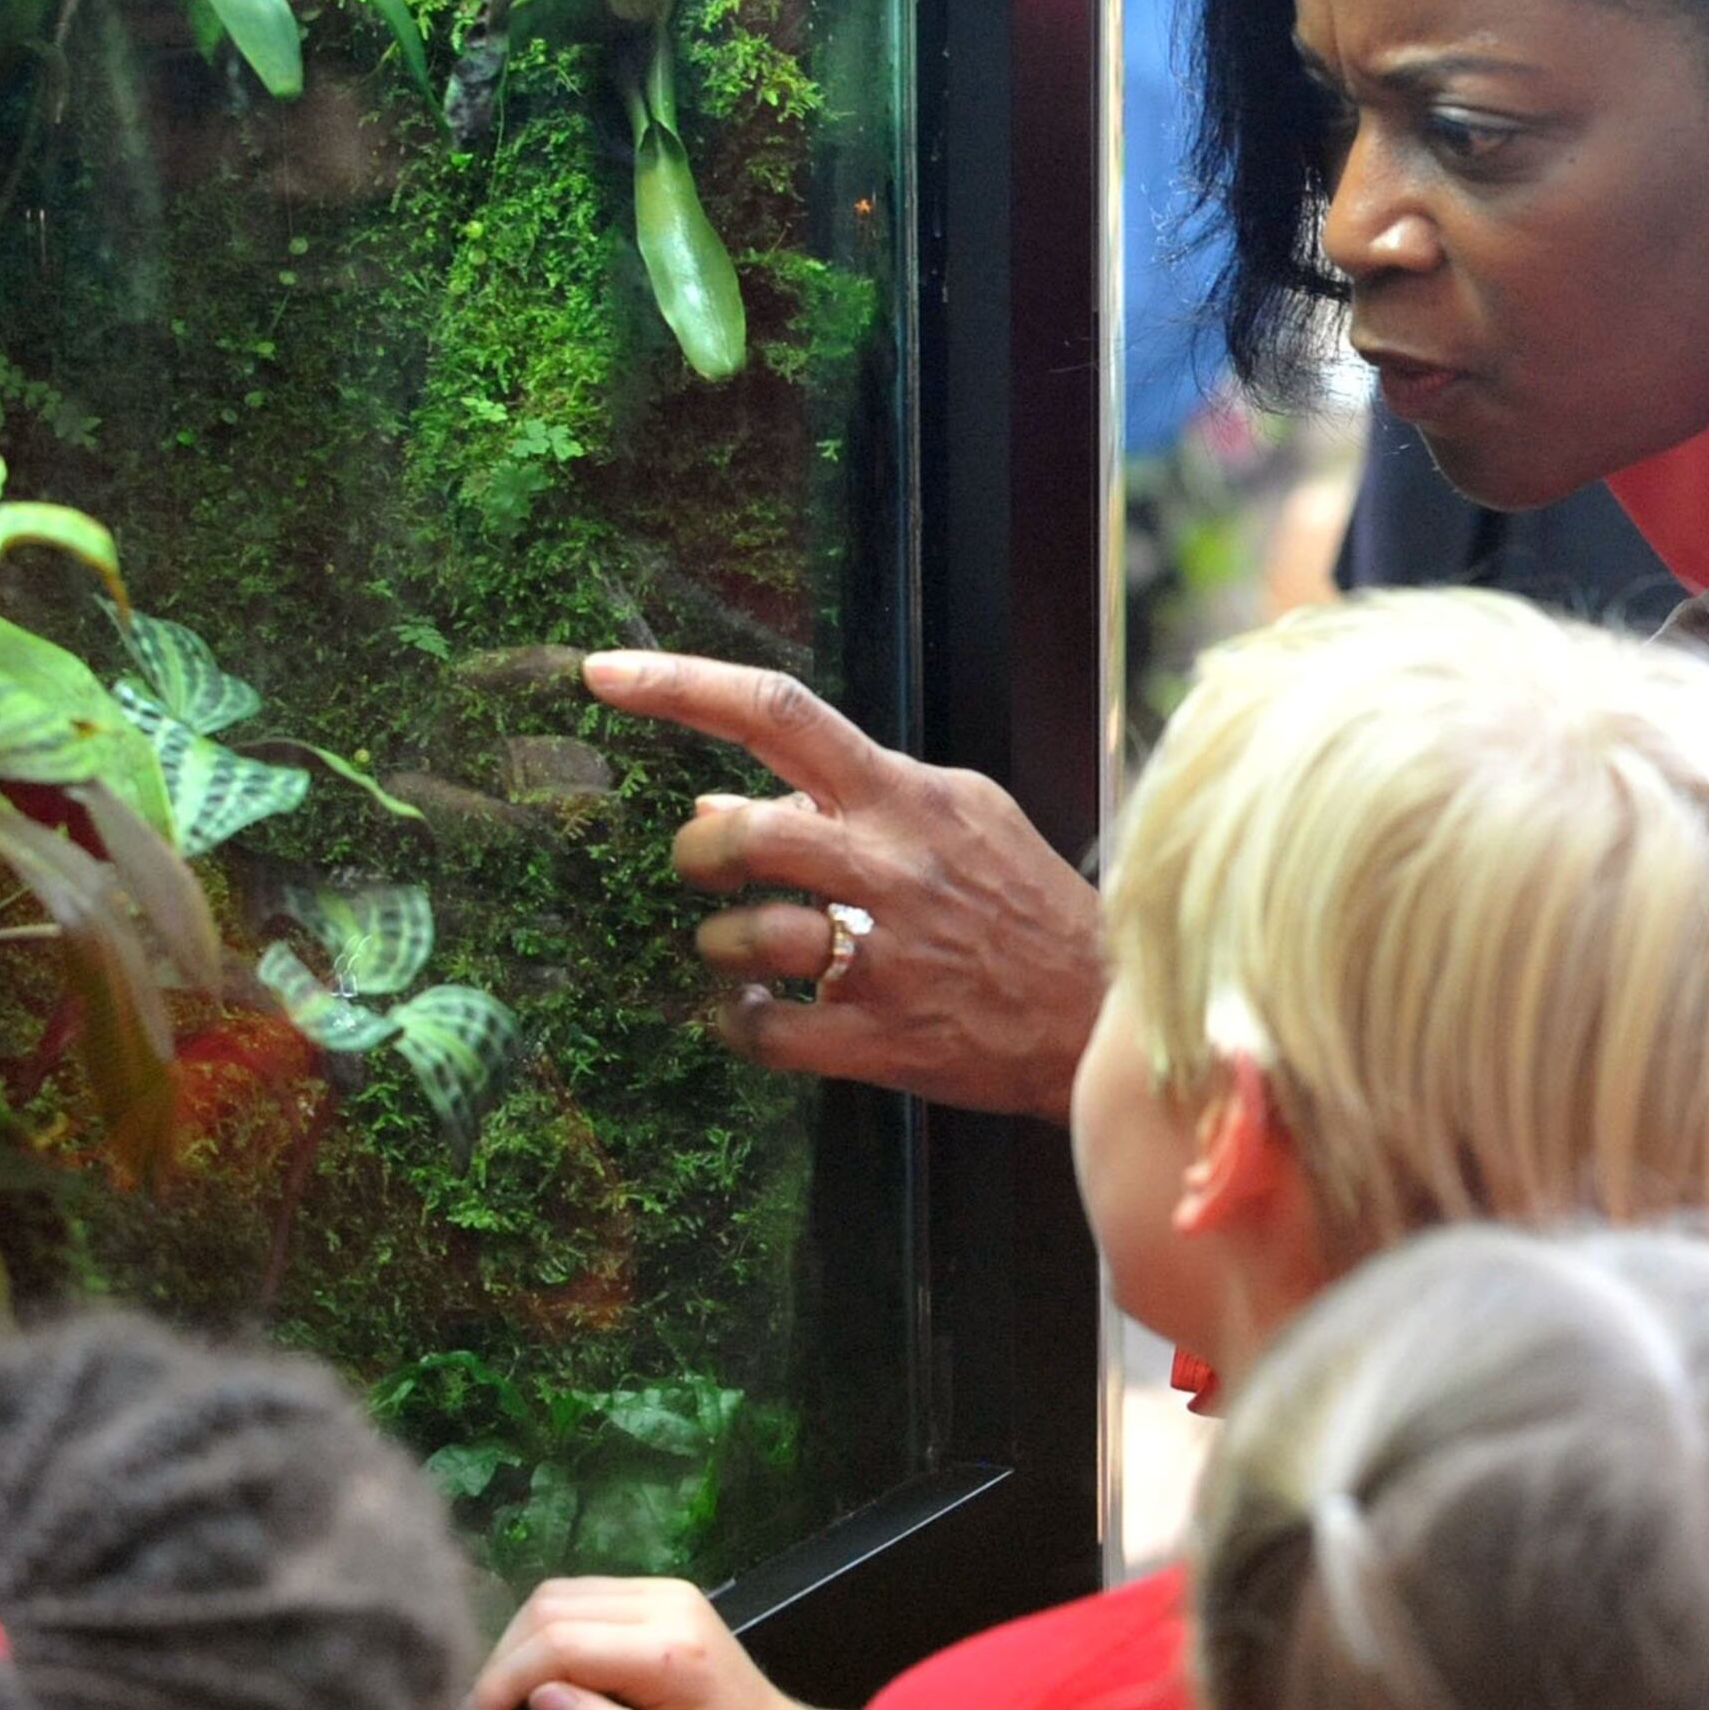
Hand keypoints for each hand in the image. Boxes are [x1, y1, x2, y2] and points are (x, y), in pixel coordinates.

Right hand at [469, 1576, 857, 1709]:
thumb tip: (539, 1695)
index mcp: (669, 1650)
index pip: (561, 1642)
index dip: (505, 1678)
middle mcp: (666, 1603)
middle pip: (553, 1606)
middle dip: (505, 1656)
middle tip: (482, 1709)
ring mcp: (665, 1590)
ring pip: (562, 1591)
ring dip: (521, 1638)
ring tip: (504, 1691)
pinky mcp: (661, 1591)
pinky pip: (585, 1593)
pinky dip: (549, 1625)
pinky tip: (540, 1667)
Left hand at [584, 651, 1106, 1119]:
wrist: (1105, 1012)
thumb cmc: (1026, 908)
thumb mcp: (961, 820)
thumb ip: (851, 801)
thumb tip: (723, 800)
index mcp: (907, 797)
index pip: (780, 711)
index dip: (681, 684)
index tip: (604, 672)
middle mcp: (893, 864)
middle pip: (744, 834)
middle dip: (698, 853)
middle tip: (704, 870)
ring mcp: (888, 954)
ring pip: (746, 938)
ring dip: (724, 946)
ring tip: (748, 956)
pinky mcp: (883, 1037)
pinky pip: (765, 1032)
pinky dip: (742, 1025)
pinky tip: (763, 1017)